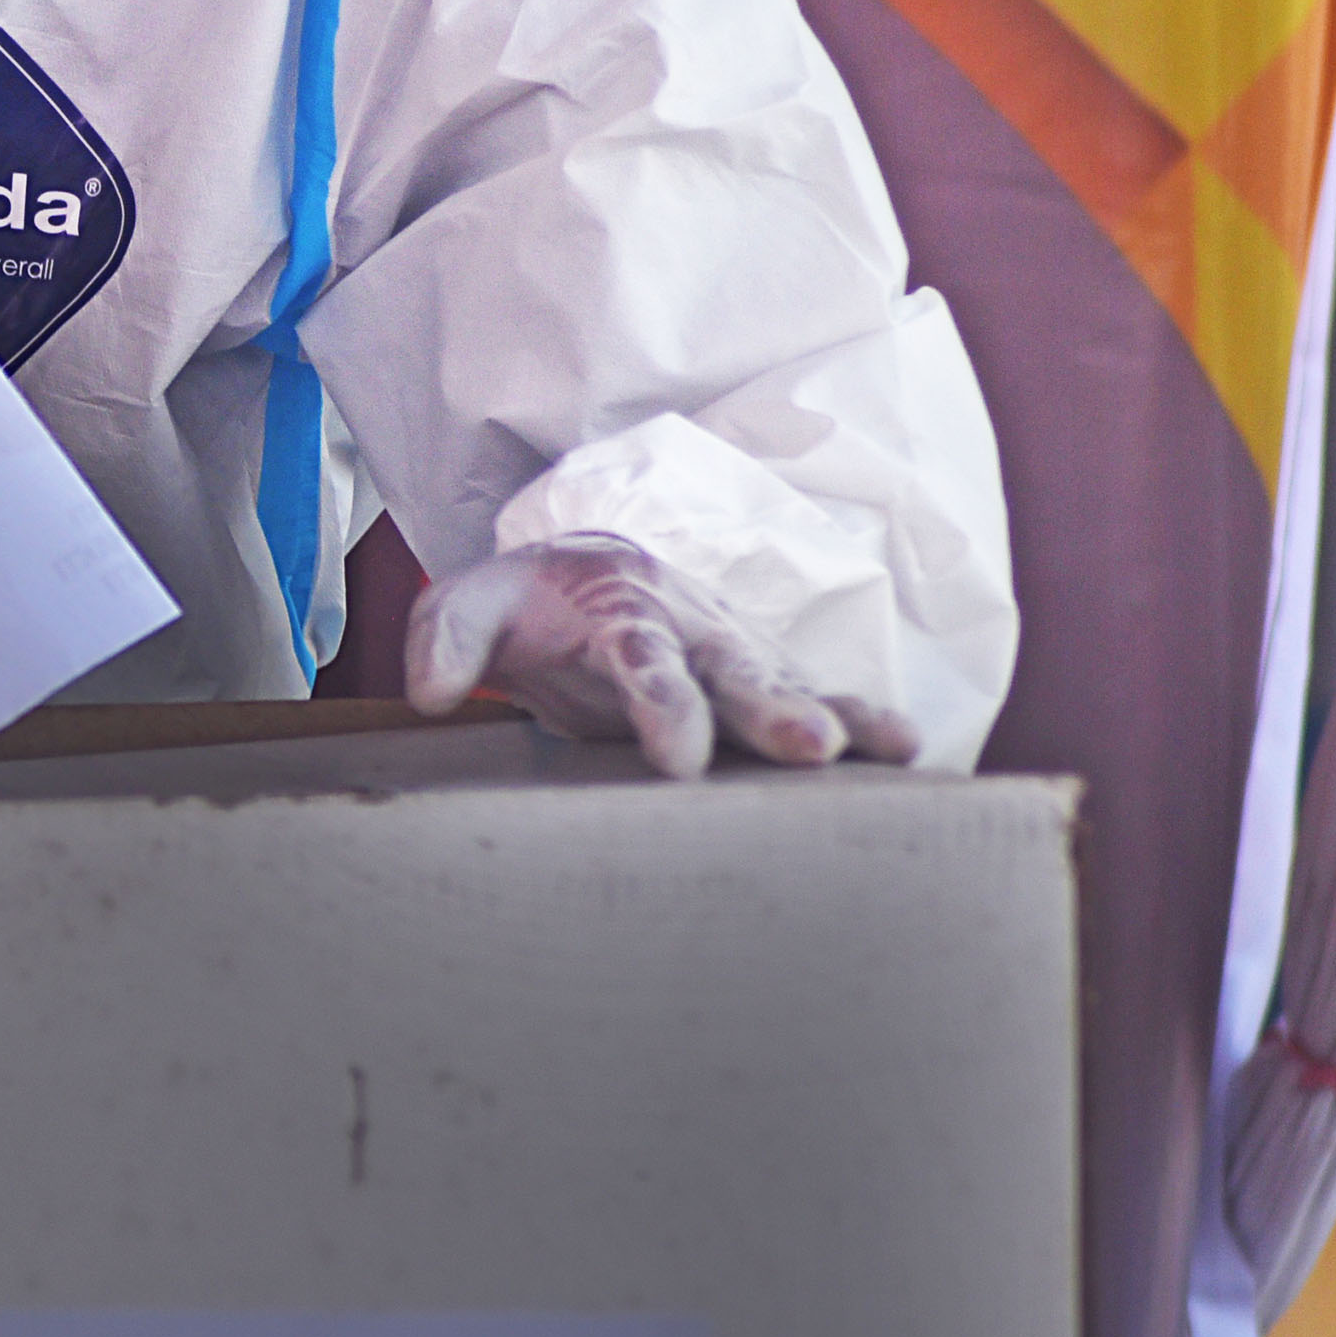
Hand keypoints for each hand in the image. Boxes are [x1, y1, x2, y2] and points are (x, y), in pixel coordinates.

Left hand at [404, 532, 918, 778]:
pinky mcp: (751, 677)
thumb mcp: (465, 606)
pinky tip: (905, 751)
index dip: (665, 704)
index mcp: (620, 602)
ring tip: (886, 750)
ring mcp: (728, 647)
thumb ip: (446, 641)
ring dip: (832, 713)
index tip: (681, 759)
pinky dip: (858, 718)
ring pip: (784, 678)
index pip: (643, 654)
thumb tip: (431, 693)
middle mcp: (688, 621)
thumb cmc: (518, 603)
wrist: (569, 577)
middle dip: (771, 706)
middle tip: (811, 748)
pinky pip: (809, 692)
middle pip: (733, 664)